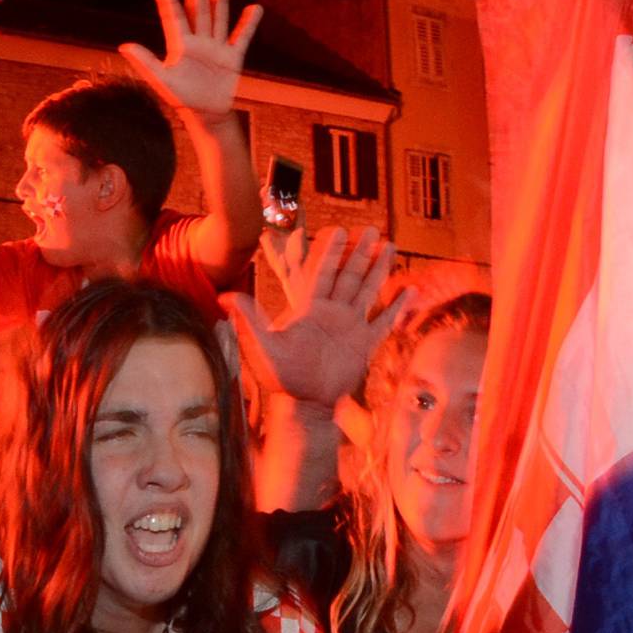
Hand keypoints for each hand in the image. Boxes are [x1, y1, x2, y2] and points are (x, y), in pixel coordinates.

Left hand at [118, 0, 260, 122]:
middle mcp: (199, 42)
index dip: (168, 3)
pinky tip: (254, 8)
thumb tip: (124, 46)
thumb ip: (145, 62)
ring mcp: (217, 48)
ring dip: (220, 1)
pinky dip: (248, 24)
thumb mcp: (161, 80)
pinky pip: (242, 38)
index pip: (174, 20)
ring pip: (218, 19)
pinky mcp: (233, 57)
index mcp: (181, 46)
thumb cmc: (181, 97)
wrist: (206, 114)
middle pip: (198, 13)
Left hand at [223, 225, 412, 411]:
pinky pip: (383, 322)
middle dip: (361, 251)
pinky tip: (408, 291)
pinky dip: (396, 306)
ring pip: (368, 290)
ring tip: (391, 247)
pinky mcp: (364, 344)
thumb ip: (250, 319)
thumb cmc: (283, 377)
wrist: (306, 403)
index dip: (330, 250)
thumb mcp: (264, 346)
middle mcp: (332, 313)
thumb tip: (225, 297)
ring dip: (379, 269)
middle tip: (373, 228)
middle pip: (349, 274)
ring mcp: (350, 326)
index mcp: (310, 309)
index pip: (322, 272)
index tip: (339, 229)